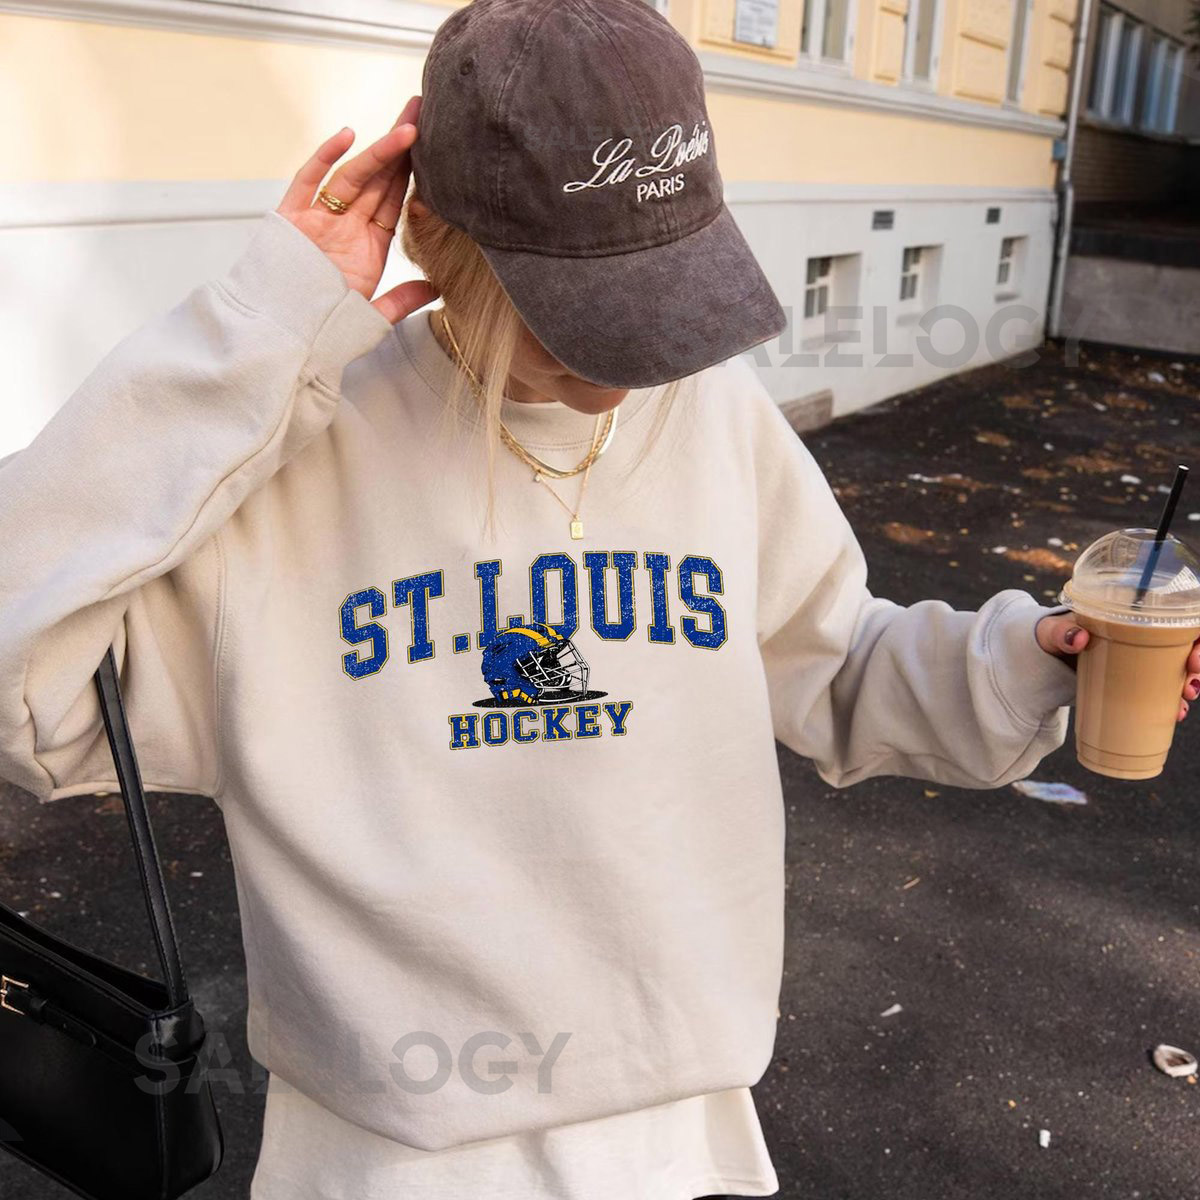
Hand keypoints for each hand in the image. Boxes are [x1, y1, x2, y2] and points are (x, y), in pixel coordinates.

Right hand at [275, 94, 438, 323]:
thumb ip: (401, 300)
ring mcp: (318, 221)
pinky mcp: (291, 220)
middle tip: (422, 112)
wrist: (282, 340)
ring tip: (407, 127)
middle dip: (400, 147)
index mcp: (368, 246)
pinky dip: (324, 158)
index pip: (394, 201)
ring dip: (379, 151)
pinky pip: (308, 182)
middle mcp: (345, 227)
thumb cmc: (324, 331)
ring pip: (352, 177)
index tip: (435, 148)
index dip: (414, 174)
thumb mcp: (372, 315)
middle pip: (377, 180)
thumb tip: (435, 288)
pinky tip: (347, 136)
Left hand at [1036, 613, 1199, 722]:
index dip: (1197, 634)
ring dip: (1189, 684)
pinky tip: (1174, 713)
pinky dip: (1172, 700)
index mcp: (1130, 613)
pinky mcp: (1134, 679)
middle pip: (1187, 643)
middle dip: (1199, 663)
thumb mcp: (1051, 632)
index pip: (1178, 613)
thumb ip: (1059, 632)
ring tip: (1183, 703)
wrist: (1040, 659)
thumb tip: (1078, 638)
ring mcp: (1140, 658)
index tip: (1194, 655)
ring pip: (1180, 667)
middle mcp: (1143, 633)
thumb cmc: (1049, 636)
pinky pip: (1162, 688)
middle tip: (1192, 682)